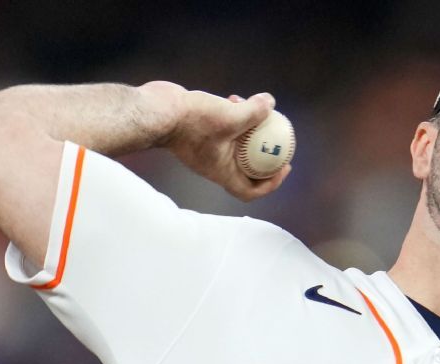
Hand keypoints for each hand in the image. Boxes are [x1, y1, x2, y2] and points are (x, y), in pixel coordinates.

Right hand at [139, 81, 291, 201]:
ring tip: (255, 107)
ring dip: (249, 128)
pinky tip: (233, 97)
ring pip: (236, 143)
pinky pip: (223, 128)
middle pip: (247, 166)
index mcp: (222, 172)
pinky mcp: (199, 132)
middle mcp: (214, 164)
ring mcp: (206, 148)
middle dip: (265, 152)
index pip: (250, 191)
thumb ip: (254, 112)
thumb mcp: (230, 116)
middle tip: (279, 136)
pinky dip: (233, 116)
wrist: (155, 110)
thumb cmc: (190, 121)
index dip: (271, 183)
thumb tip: (271, 102)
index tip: (284, 165)